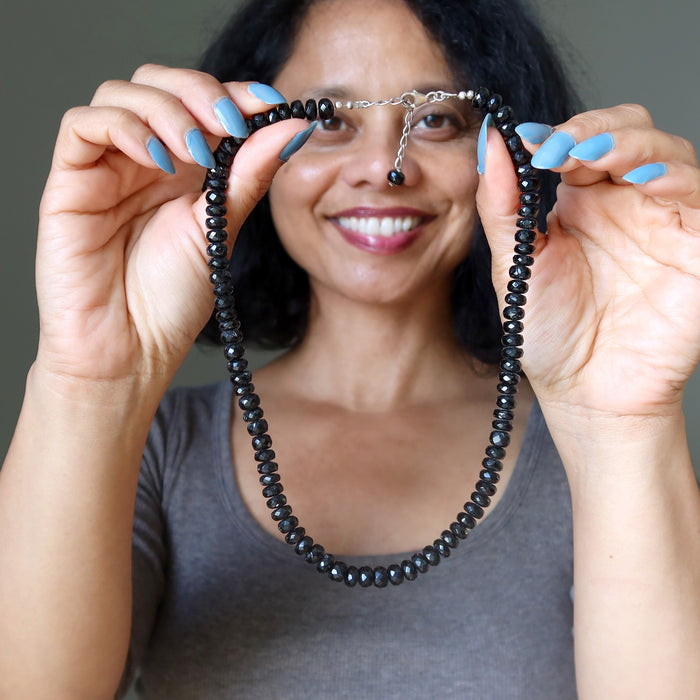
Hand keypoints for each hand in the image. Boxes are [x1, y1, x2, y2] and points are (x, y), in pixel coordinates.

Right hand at [35, 64, 309, 387]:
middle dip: (199, 91)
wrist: (130, 350)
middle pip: (158, 83)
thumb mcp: (220, 229)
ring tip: (197, 152)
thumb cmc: (171, 301)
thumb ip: (248, 175)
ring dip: (167, 110)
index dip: (235, 92)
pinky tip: (160, 162)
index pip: (201, 104)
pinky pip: (82, 126)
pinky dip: (126, 129)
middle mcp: (143, 161)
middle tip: (229, 124)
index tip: (271, 103)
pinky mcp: (70, 182)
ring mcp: (106, 169)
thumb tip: (291, 127)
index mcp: (183, 170)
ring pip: (121, 94)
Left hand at [478, 104, 699, 417]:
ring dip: (633, 145)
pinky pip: (698, 198)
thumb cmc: (549, 333)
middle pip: (630, 132)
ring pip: (668, 154)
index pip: (584, 140)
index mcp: (582, 201)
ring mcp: (662, 221)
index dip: (560, 133)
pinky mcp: (696, 246)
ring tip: (595, 158)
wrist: (584, 392)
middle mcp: (625, 203)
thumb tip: (490, 141)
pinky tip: (643, 179)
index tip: (527, 139)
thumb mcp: (515, 263)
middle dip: (597, 130)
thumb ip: (503, 203)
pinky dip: (676, 178)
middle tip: (562, 150)